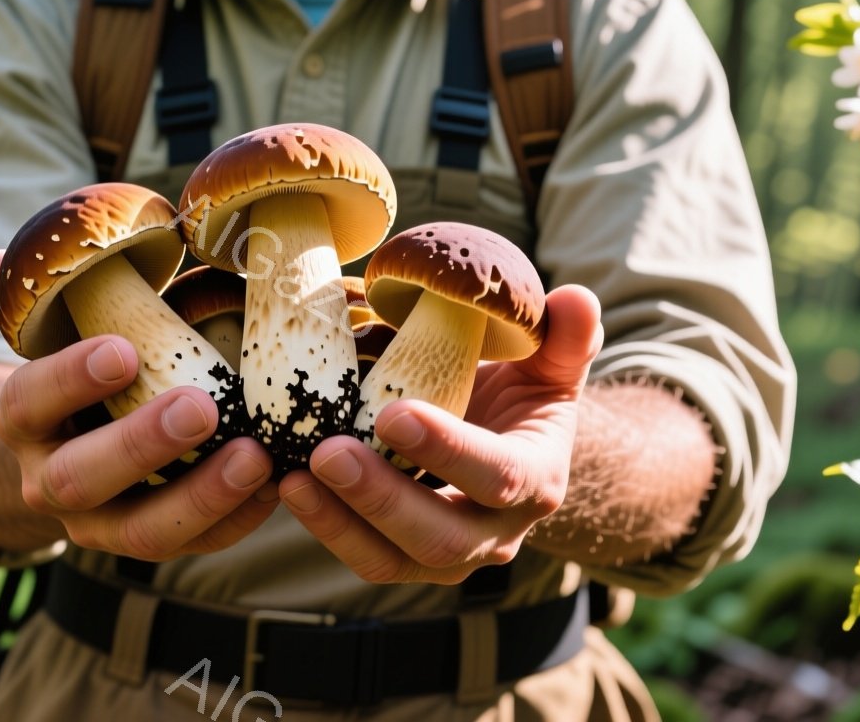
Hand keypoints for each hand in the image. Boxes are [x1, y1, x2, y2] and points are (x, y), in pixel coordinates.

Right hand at [0, 250, 278, 560]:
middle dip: (141, 445)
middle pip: (80, 477)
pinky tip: (274, 485)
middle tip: (203, 407)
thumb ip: (34, 302)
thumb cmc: (82, 371)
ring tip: (256, 456)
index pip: (28, 401)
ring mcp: (98, 526)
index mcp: (22, 420)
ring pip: (140, 531)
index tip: (122, 351)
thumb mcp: (54, 335)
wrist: (78, 449)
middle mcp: (48, 482)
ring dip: (199, 497)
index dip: (69, 379)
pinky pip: (193, 546)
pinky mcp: (152, 545)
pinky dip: (235, 520)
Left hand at [278, 285, 600, 583]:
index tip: (392, 413)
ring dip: (338, 522)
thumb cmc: (524, 396)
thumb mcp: (551, 364)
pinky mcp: (403, 560)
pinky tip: (284, 485)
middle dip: (380, 499)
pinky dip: (323, 525)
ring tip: (292, 476)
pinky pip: (363, 556)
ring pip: (392, 560)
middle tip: (325, 452)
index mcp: (535, 482)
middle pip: (440, 538)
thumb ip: (566, 336)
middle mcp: (495, 534)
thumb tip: (575, 298)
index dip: (447, 451)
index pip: (496, 476)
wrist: (512, 452)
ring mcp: (447, 556)